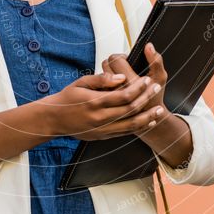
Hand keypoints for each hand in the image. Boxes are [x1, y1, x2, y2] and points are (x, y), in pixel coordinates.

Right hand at [41, 71, 161, 139]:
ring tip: (159, 110)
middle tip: (157, 88)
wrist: (54, 120)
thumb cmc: (67, 98)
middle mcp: (100, 118)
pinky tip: (147, 121)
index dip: (138, 88)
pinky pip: (125, 133)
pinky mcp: (103, 136)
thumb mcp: (80, 83)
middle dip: (147, 98)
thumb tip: (120, 77)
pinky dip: (139, 127)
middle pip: (130, 109)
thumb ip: (101, 79)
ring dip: (147, 117)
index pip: (123, 96)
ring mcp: (102, 129)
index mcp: (95, 103)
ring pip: (131, 125)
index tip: (147, 80)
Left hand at [102, 42, 169, 134]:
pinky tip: (114, 86)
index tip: (126, 60)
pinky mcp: (106, 103)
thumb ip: (156, 61)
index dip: (120, 57)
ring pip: (101, 75)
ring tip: (118, 77)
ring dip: (108, 73)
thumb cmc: (155, 96)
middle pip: (106, 64)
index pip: (114, 59)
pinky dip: (106, 83)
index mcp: (131, 82)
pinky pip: (100, 86)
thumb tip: (148, 46)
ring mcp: (110, 98)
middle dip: (113, 63)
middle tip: (121, 67)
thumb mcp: (160, 78)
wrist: (149, 119)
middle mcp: (118, 90)